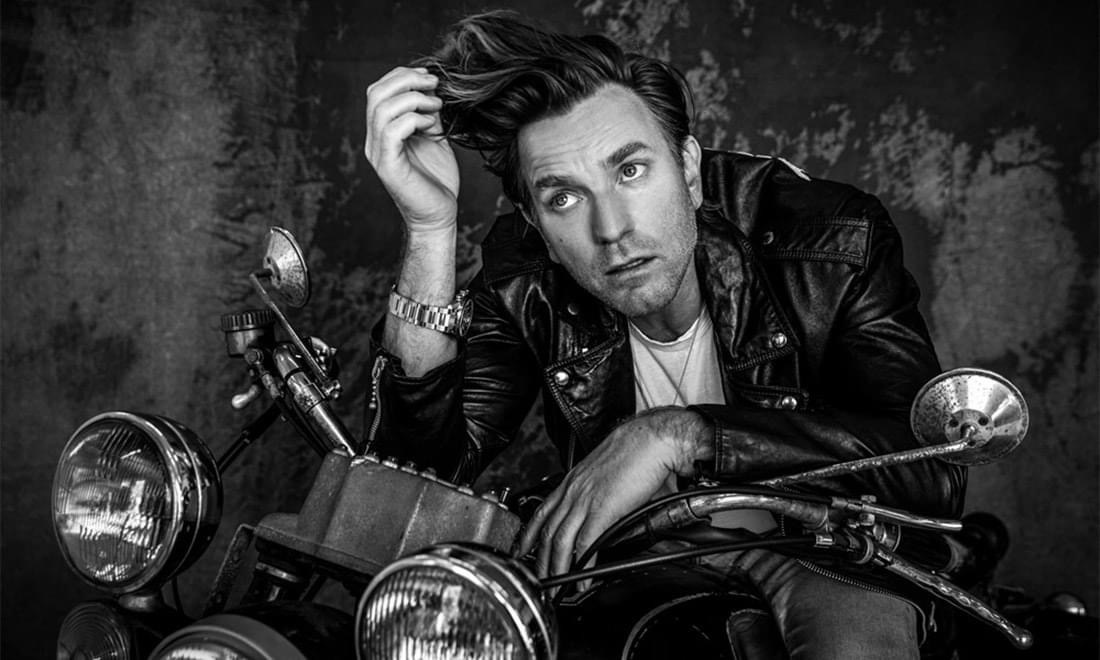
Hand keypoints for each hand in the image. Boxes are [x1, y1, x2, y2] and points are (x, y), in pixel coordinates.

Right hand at [364, 66, 458, 232]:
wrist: (438, 215)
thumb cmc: (436, 180)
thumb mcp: (434, 137)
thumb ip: (428, 114)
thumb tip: (432, 89)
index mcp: (382, 132)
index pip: (379, 90)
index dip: (402, 75)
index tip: (430, 77)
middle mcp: (374, 140)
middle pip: (376, 93)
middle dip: (406, 80)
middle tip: (434, 84)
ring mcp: (378, 153)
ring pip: (382, 109)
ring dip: (413, 99)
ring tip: (436, 106)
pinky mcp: (388, 166)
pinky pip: (392, 130)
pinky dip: (415, 119)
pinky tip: (432, 127)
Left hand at [517, 407, 707, 578]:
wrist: (652, 439)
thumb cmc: (635, 452)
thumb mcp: (607, 473)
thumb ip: (599, 495)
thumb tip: (604, 516)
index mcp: (573, 481)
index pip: (542, 512)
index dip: (528, 534)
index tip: (522, 550)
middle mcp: (574, 490)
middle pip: (547, 531)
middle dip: (539, 560)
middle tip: (538, 579)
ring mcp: (586, 500)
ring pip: (561, 541)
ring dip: (557, 567)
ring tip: (558, 585)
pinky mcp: (603, 509)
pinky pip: (586, 542)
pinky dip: (583, 563)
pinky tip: (583, 576)